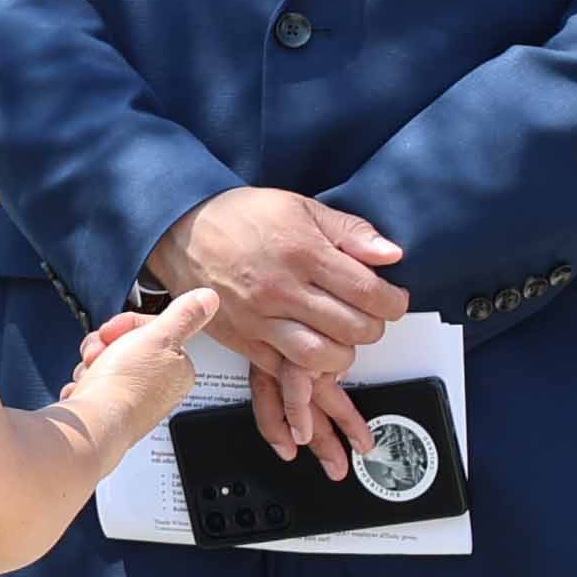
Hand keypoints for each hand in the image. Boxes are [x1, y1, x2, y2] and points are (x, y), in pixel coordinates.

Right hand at [62, 287, 224, 456]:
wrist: (94, 424)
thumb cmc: (126, 384)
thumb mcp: (158, 335)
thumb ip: (184, 315)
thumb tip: (209, 298)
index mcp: (179, 369)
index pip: (154, 331)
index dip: (128, 326)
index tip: (113, 330)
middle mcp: (161, 388)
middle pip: (128, 346)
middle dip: (106, 345)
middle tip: (99, 352)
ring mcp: (135, 401)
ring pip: (108, 364)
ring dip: (93, 363)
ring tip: (91, 372)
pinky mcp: (112, 412)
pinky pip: (95, 386)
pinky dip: (86, 384)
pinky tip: (86, 388)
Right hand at [151, 187, 401, 460]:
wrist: (182, 231)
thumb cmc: (243, 217)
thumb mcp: (302, 207)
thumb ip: (350, 231)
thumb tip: (391, 255)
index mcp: (303, 253)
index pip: (367, 292)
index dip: (392, 303)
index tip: (394, 301)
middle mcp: (282, 289)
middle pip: (351, 328)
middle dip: (372, 328)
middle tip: (369, 318)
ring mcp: (260, 318)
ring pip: (320, 357)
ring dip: (343, 354)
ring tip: (343, 339)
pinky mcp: (243, 339)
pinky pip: (284, 369)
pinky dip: (307, 369)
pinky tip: (314, 353)